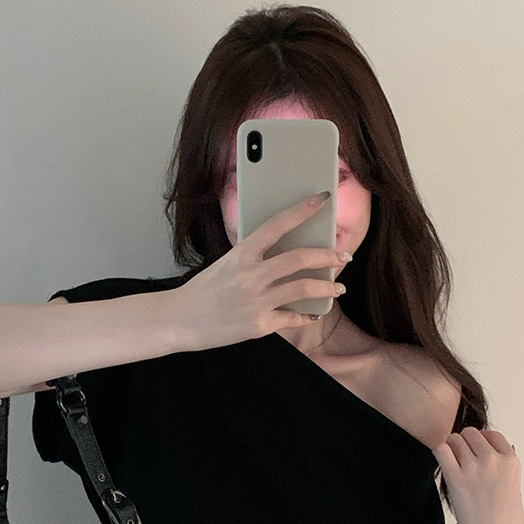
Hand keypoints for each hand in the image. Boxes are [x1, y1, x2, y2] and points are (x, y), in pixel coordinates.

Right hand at [172, 192, 350, 351]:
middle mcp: (251, 275)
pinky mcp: (259, 324)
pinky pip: (292, 318)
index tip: (323, 199)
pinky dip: (306, 315)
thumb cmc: (203, 291)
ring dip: (327, 287)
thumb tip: (283, 249)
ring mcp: (257, 300)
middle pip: (300, 258)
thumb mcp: (226, 264)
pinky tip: (314, 312)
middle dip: (328, 256)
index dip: (303, 210)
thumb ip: (252, 257)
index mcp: (242, 254)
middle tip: (344, 256)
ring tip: (339, 287)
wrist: (179, 320)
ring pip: (304, 288)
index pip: (278, 224)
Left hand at [431, 427, 523, 523]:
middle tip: (462, 459)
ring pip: (455, 438)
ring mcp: (473, 466)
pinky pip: (441, 449)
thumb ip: (506, 467)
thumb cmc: (503, 520)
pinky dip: (440, 453)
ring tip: (453, 464)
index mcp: (511, 461)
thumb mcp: (515, 487)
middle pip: (471, 433)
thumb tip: (499, 449)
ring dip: (451, 448)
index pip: (493, 434)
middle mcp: (493, 459)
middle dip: (465, 443)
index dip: (482, 441)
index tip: (477, 452)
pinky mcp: (455, 475)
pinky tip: (444, 465)